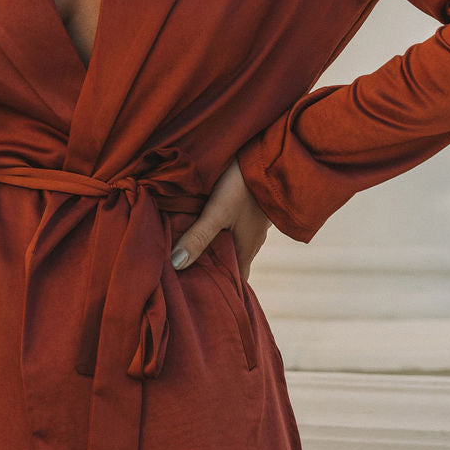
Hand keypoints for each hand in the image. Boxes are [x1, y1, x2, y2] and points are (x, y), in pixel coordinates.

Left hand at [170, 157, 270, 279]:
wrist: (274, 153)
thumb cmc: (245, 185)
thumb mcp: (218, 212)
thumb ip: (198, 237)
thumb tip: (176, 265)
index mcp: (247, 249)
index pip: (236, 281)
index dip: (221, 290)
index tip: (200, 296)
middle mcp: (253, 240)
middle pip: (231, 262)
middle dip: (212, 270)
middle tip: (186, 275)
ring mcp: (254, 224)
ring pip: (232, 243)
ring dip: (214, 248)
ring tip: (189, 251)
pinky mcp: (251, 207)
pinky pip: (234, 227)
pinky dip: (219, 232)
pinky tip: (203, 225)